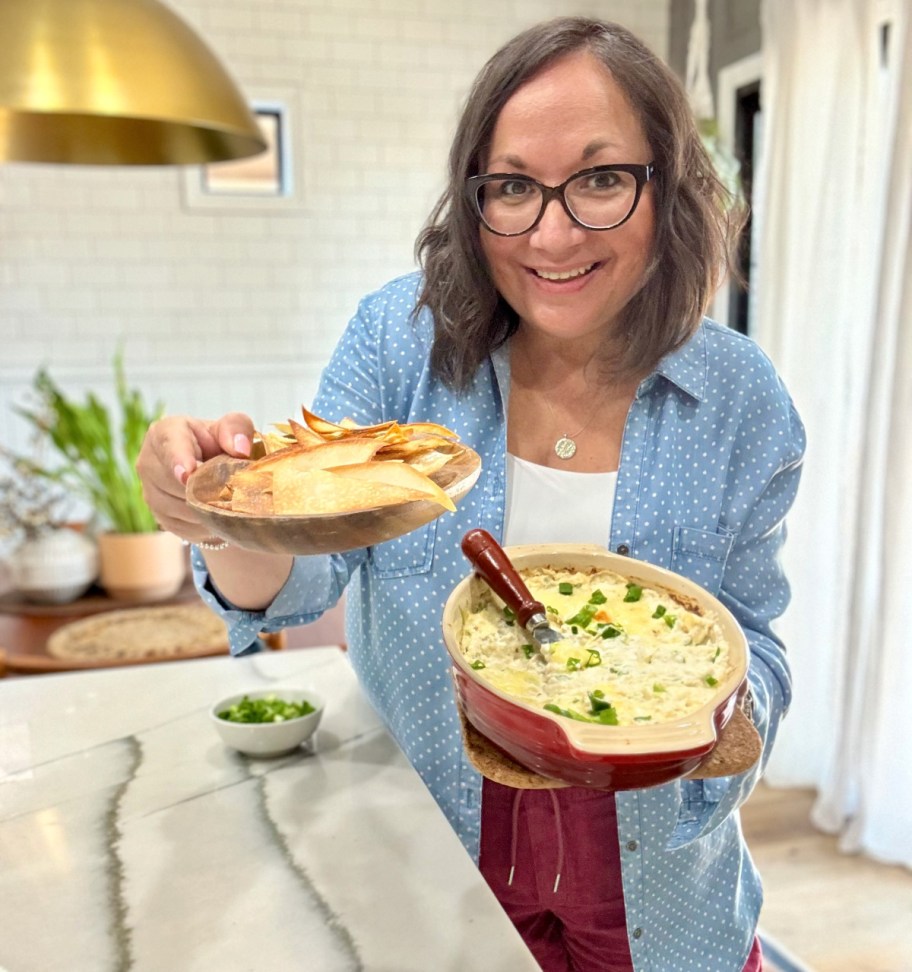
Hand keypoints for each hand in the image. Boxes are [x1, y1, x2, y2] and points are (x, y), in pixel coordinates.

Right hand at [136, 412, 253, 540]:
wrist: (215, 470)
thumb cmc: (222, 442)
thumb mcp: (234, 427)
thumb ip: (237, 428)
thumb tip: (240, 449)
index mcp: (164, 433)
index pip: (168, 446)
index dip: (178, 460)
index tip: (187, 474)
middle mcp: (148, 463)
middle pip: (174, 483)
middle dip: (205, 488)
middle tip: (233, 489)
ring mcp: (150, 493)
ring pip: (181, 509)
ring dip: (208, 508)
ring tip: (229, 500)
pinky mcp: (160, 518)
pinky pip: (185, 528)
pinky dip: (206, 524)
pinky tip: (219, 514)